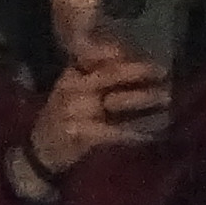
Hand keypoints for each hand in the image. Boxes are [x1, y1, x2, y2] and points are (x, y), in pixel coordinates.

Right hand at [29, 57, 170, 175]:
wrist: (39, 152)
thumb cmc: (61, 121)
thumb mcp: (71, 92)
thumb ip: (92, 77)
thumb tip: (126, 62)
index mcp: (71, 75)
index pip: (97, 56)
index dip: (123, 54)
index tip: (146, 52)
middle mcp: (72, 87)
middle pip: (110, 73)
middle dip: (138, 70)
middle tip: (162, 70)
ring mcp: (74, 109)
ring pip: (115, 101)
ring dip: (143, 99)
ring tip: (166, 98)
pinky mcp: (79, 133)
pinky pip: (113, 132)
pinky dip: (133, 133)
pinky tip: (151, 134)